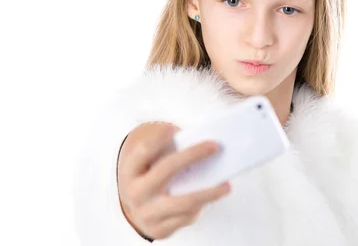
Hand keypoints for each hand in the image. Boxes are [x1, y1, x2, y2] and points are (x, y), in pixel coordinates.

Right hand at [117, 122, 230, 239]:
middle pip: (166, 169)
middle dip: (192, 155)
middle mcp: (135, 193)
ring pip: (184, 201)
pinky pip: (187, 217)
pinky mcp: (160, 229)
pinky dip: (202, 205)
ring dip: (209, 192)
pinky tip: (213, 196)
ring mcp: (147, 213)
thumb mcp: (152, 164)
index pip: (143, 152)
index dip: (156, 139)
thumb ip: (169, 152)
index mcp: (131, 171)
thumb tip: (202, 145)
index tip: (173, 128)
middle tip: (214, 146)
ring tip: (227, 185)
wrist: (139, 211)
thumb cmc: (152, 178)